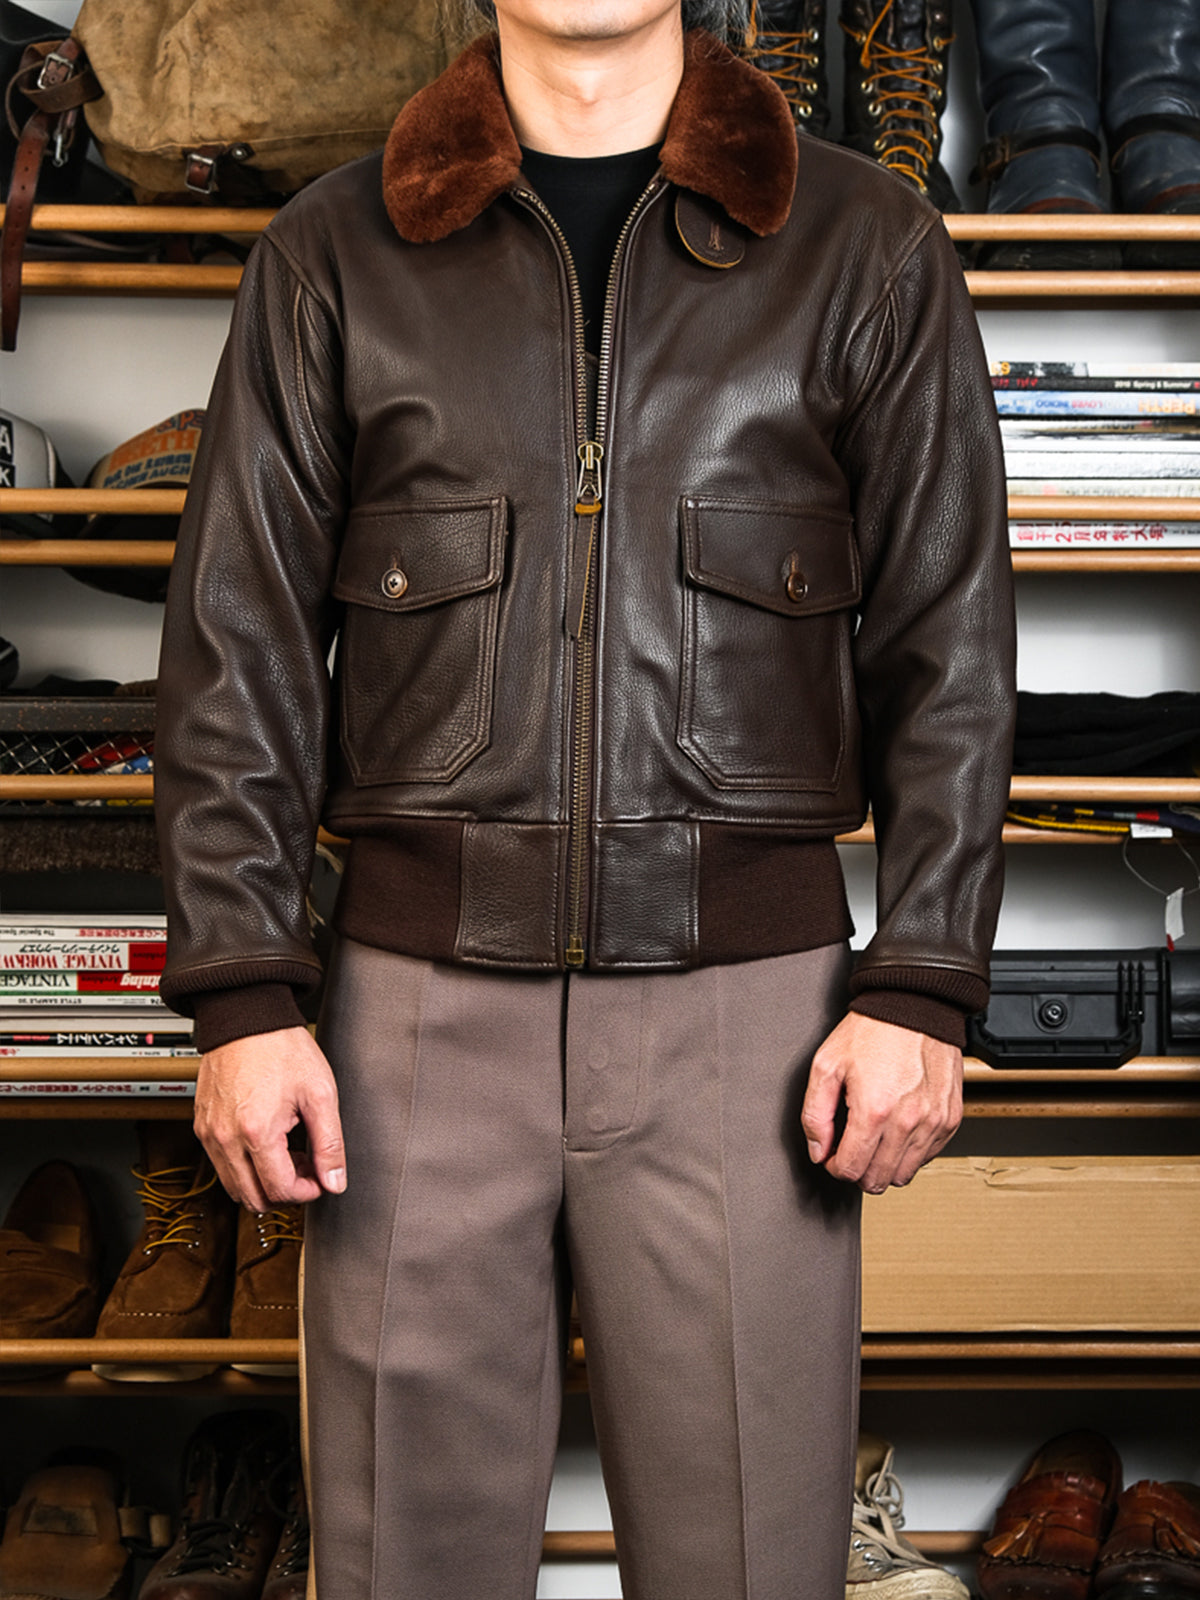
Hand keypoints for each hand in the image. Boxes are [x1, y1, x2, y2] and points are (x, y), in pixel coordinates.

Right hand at [194, 1026, 345, 1209]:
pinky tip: (267, 1141)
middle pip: (252, 1198)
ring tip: (289, 1152)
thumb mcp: (320, 1094)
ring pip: (234, 1186)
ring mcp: (209, 1133)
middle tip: (306, 1166)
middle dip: (284, 1191)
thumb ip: (330, 1143)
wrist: (246, 1017)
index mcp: (255, 1132)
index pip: (279, 1191)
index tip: (319, 1178)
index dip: (306, 1192)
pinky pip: (222, 1164)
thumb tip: (334, 1181)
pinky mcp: (202, 1126)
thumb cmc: (280, 1047)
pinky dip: (245, 1165)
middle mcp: (225, 1138)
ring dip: (263, 1181)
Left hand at [799, 1012, 961, 1193]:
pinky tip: (896, 1131)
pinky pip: (927, 1156)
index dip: (834, 1167)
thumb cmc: (873, 1030)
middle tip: (850, 1149)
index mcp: (874, 1111)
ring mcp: (933, 1122)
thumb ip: (815, 1114)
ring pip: (904, 1174)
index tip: (832, 1154)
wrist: (915, 1005)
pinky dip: (909, 1152)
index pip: (851, 1170)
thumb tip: (818, 1150)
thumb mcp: (826, 1065)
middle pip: (878, 1180)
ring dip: (884, 1165)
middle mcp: (908, 1122)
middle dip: (857, 1170)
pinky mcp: (950, 1119)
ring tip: (873, 1140)